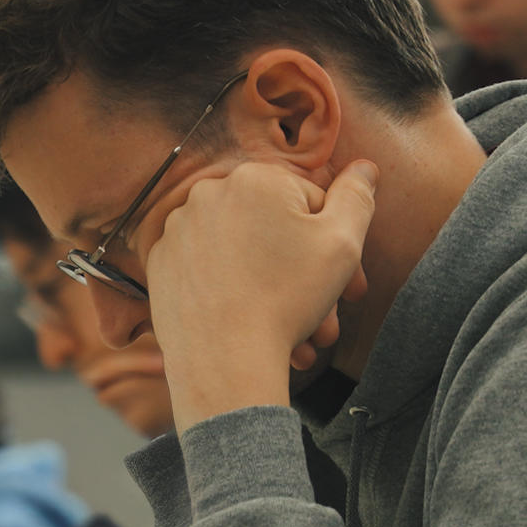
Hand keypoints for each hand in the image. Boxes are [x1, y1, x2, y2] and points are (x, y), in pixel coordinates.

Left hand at [146, 161, 376, 426]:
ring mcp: (178, 228)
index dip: (335, 248)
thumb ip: (357, 197)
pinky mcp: (161, 263)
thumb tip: (365, 167)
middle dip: (306, 275)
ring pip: (242, 255)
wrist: (224, 359)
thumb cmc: (288, 298)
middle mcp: (209, 193)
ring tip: (295, 333)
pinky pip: (209, 272)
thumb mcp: (343, 242)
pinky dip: (231, 292)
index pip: (310, 204)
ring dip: (273, 289)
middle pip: (274, 231)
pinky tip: (253, 324)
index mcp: (255, 177)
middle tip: (325, 318)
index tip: (349, 289)